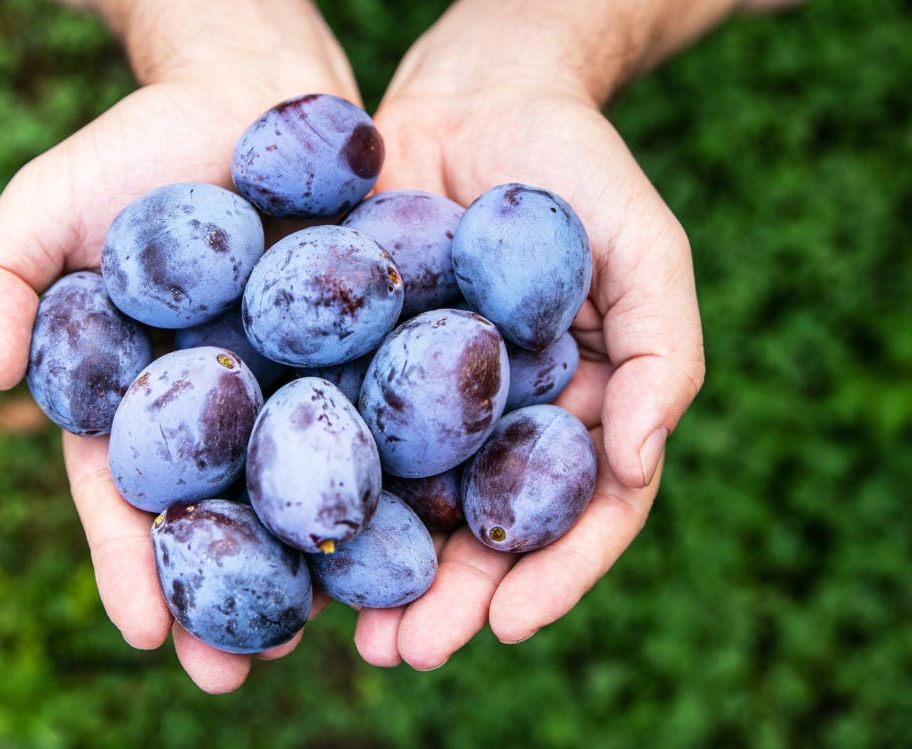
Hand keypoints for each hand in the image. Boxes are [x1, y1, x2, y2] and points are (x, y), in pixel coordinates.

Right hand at [0, 0, 356, 692]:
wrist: (254, 88)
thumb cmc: (139, 144)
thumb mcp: (46, 202)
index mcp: (143, 395)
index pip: (128, 494)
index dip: (131, 559)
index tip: (143, 629)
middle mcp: (224, 407)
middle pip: (222, 513)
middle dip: (228, 594)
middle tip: (240, 674)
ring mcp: (299, 386)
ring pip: (306, 489)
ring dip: (316, 562)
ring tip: (334, 633)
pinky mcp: (372, 353)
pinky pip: (385, 423)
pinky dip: (398, 478)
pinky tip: (416, 535)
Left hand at [350, 1, 707, 668]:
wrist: (477, 92)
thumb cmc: (577, 168)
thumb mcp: (648, 249)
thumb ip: (664, 353)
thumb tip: (641, 463)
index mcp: (575, 413)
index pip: (574, 515)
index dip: (552, 576)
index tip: (511, 626)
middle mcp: (496, 421)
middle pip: (480, 530)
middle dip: (449, 599)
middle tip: (406, 653)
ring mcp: (423, 398)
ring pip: (405, 500)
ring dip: (378, 568)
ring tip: (347, 630)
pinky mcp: (355, 360)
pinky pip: (336, 430)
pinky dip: (316, 484)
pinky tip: (286, 529)